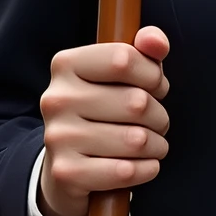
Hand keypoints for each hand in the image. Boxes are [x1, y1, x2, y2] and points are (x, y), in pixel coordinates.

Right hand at [38, 26, 170, 215]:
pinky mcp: (66, 172)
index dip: (153, 76)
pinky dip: (147, 169)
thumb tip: (155, 42)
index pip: (124, 59)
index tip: (154, 88)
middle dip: (159, 116)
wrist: (69, 166)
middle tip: (154, 123)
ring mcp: (58, 137)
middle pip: (137, 102)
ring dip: (156, 145)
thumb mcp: (122, 75)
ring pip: (136, 140)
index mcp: (66, 65)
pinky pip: (126, 171)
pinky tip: (143, 165)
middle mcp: (56, 98)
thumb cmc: (105, 112)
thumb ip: (144, 50)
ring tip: (149, 144)